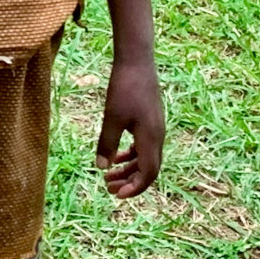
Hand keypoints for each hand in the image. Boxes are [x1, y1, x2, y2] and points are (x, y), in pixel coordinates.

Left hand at [96, 59, 163, 197]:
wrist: (137, 64)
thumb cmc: (124, 89)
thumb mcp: (112, 118)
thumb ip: (107, 143)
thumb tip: (102, 168)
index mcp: (151, 139)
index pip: (148, 173)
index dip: (135, 187)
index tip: (117, 195)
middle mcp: (157, 137)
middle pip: (148, 169)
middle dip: (130, 182)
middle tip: (108, 189)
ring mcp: (155, 129)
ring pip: (145, 158)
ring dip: (128, 169)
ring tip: (108, 176)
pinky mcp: (149, 121)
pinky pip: (142, 146)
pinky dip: (130, 155)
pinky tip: (115, 156)